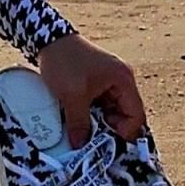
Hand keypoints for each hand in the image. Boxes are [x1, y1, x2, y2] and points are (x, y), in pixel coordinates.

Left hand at [35, 30, 147, 151]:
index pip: (137, 114)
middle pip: (125, 114)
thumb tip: (80, 145)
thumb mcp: (72, 96)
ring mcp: (109, 81)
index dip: (125, 131)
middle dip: (111, 128)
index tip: (106, 140)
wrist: (47, 39)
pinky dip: (93, 114)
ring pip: (112, 111)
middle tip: (94, 137)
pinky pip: (101, 104)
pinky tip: (79, 119)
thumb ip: (79, 122)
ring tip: (84, 128)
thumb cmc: (65, 62)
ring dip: (100, 121)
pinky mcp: (97, 82)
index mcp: (123, 80)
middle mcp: (121, 80)